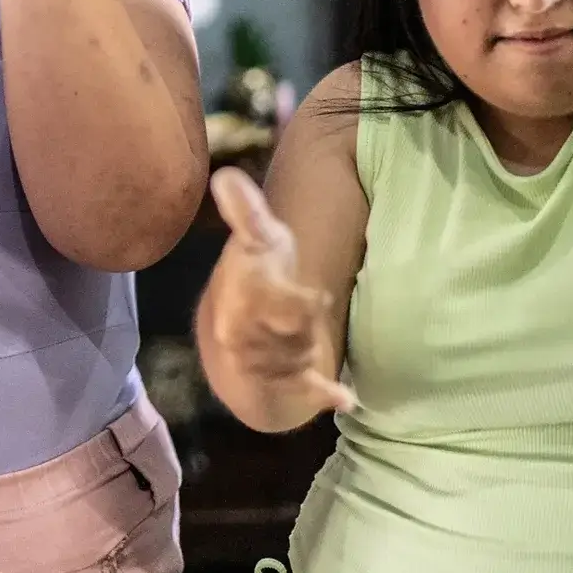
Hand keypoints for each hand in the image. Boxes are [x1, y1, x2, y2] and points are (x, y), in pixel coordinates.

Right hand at [206, 166, 357, 415]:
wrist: (232, 329)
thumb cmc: (255, 273)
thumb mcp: (255, 239)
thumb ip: (246, 210)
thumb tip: (225, 174)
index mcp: (239, 295)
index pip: (273, 302)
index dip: (302, 303)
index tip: (319, 298)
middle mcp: (239, 333)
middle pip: (292, 335)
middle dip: (305, 326)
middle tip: (309, 312)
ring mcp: (255, 362)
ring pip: (298, 361)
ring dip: (309, 350)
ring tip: (304, 336)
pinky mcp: (275, 385)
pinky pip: (301, 393)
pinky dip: (325, 395)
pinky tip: (346, 398)